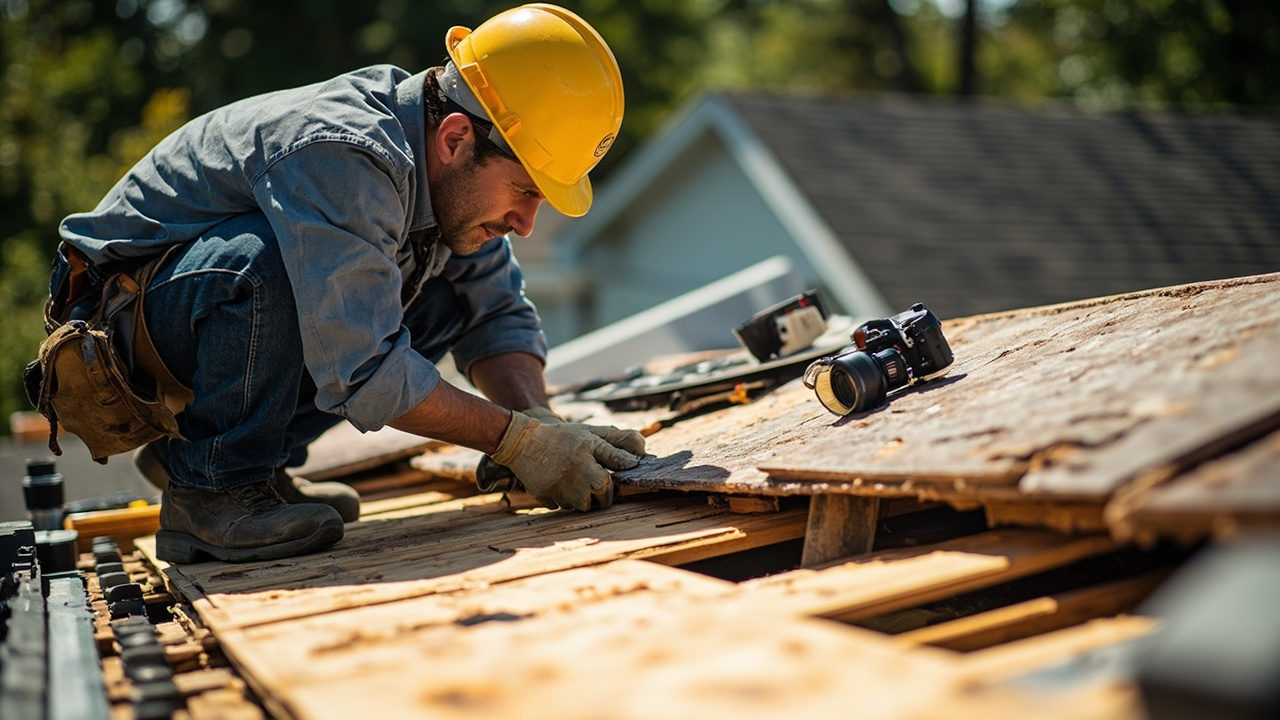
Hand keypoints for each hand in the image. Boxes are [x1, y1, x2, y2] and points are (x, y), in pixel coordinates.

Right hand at [491, 411, 645, 510]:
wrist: (522, 441)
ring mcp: (557, 491)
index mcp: (587, 463)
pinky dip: (563, 498)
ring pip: (578, 506)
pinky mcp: (544, 498)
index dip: (610, 487)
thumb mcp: (591, 435)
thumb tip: (639, 458)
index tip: (608, 481)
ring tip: (572, 477)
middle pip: (595, 502)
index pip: (607, 488)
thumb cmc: (562, 436)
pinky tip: (558, 481)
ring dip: (579, 496)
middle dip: (597, 494)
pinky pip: (561, 506)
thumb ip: (616, 447)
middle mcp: (573, 480)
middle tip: (591, 479)